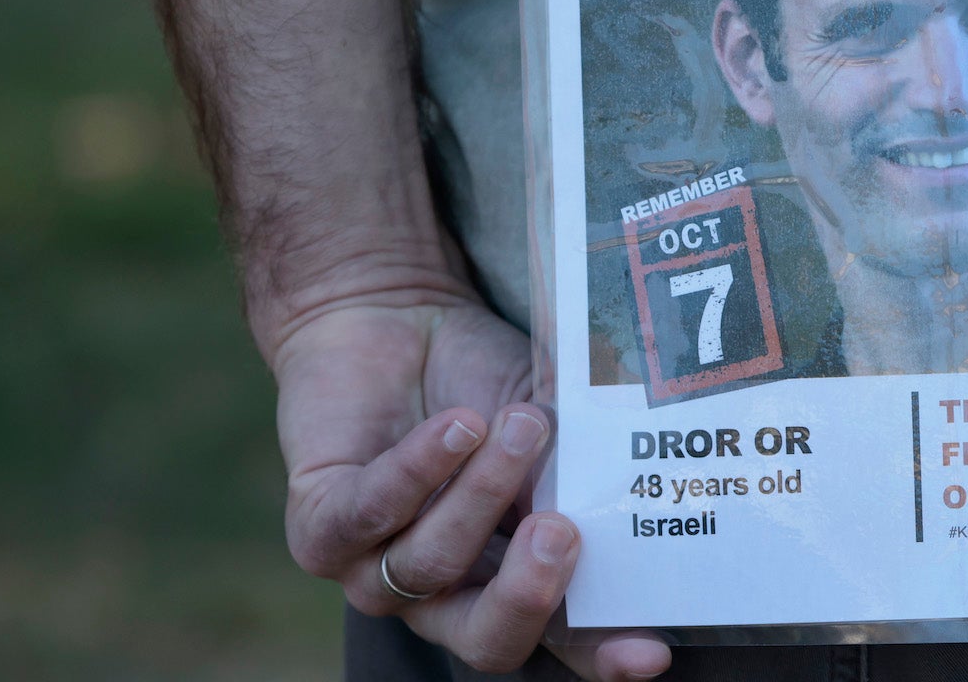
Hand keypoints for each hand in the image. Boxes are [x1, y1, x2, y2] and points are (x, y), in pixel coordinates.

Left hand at [270, 281, 671, 678]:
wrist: (391, 320)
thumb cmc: (482, 379)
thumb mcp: (546, 426)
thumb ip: (574, 472)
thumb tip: (620, 501)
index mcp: (509, 580)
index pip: (561, 639)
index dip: (602, 654)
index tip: (649, 656)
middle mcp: (442, 594)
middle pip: (486, 640)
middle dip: (526, 596)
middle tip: (561, 533)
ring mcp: (374, 570)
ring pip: (431, 562)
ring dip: (482, 491)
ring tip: (520, 424)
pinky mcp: (318, 528)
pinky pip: (371, 515)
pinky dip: (421, 468)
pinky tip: (458, 425)